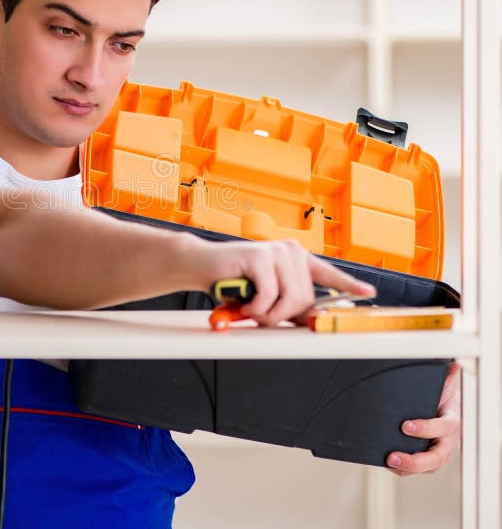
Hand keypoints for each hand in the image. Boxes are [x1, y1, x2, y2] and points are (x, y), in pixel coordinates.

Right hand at [215, 239, 376, 326]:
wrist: (201, 265)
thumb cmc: (232, 281)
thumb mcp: (266, 294)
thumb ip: (289, 304)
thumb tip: (315, 318)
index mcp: (294, 258)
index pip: (327, 273)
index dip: (348, 285)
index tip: (368, 293)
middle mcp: (288, 251)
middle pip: (305, 298)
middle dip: (282, 314)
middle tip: (259, 314)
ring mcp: (275, 252)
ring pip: (289, 299)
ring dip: (267, 313)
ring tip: (249, 307)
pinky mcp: (259, 257)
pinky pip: (269, 297)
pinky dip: (255, 308)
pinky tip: (242, 302)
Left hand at [386, 362, 460, 474]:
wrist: (445, 406)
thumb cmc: (442, 395)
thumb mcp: (445, 383)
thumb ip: (446, 375)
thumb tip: (451, 365)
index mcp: (452, 421)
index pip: (443, 427)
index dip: (426, 428)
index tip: (406, 426)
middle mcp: (447, 440)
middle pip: (435, 457)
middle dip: (414, 460)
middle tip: (393, 456)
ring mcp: (438, 451)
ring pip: (426, 466)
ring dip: (407, 467)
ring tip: (388, 461)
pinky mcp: (427, 457)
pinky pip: (417, 467)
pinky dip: (402, 468)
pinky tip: (386, 463)